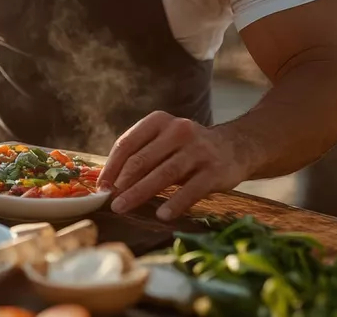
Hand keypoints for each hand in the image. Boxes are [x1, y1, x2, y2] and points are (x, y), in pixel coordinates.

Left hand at [97, 111, 249, 221]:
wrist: (235, 147)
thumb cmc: (188, 149)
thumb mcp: (164, 142)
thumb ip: (141, 156)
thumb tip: (109, 183)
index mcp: (159, 121)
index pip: (127, 143)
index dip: (111, 166)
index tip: (101, 186)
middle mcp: (179, 130)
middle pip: (142, 159)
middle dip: (122, 183)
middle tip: (109, 201)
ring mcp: (199, 150)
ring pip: (163, 174)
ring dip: (139, 193)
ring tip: (122, 207)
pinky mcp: (215, 170)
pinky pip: (191, 189)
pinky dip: (175, 203)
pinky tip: (162, 215)